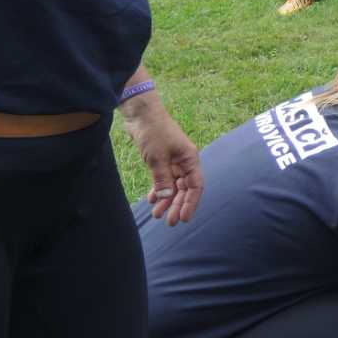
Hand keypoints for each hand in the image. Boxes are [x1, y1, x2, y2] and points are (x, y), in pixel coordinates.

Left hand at [120, 98, 202, 225]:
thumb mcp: (157, 158)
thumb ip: (163, 178)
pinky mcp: (162, 160)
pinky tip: (153, 200)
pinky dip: (159, 189)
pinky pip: (164, 179)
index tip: (184, 218)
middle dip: (178, 205)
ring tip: (157, 215)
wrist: (141, 114)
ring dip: (167, 200)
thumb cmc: (153, 131)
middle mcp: (184, 161)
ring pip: (173, 186)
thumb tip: (167, 197)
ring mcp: (173, 161)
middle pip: (185, 189)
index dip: (191, 203)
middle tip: (170, 222)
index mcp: (190, 159)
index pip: (196, 186)